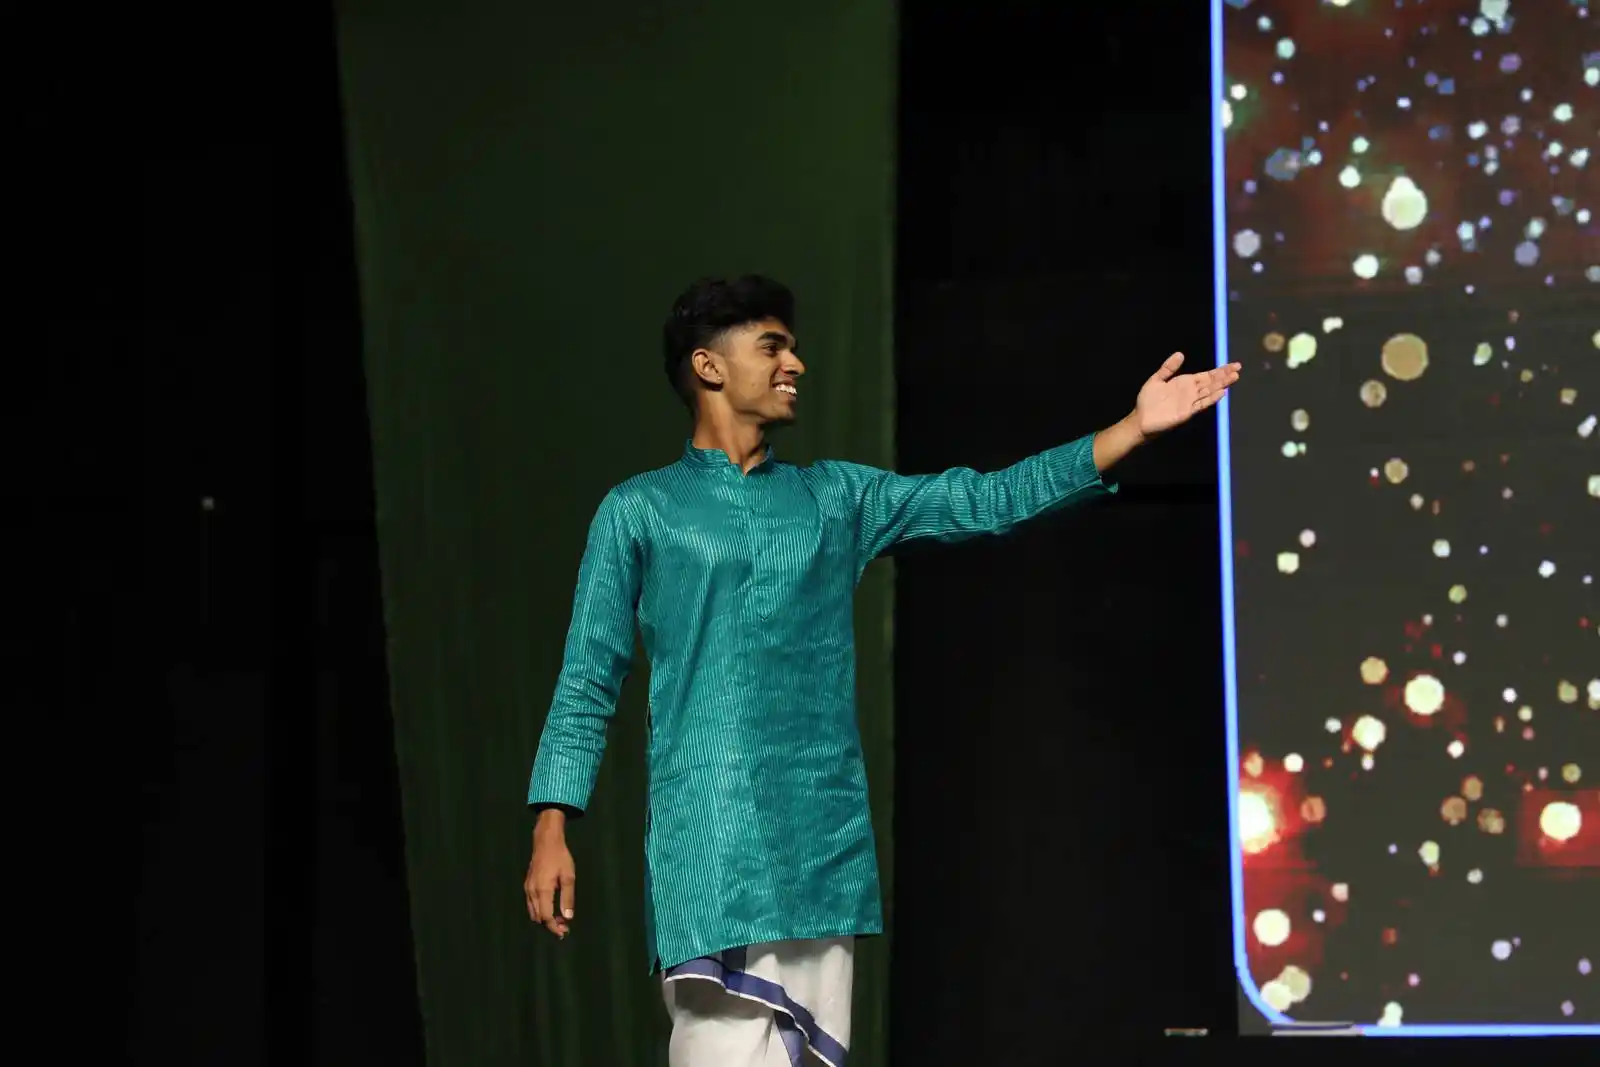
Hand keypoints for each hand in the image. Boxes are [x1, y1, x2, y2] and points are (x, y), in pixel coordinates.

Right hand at [525, 814, 575, 938]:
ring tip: (559, 920)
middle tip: (564, 927)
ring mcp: (527, 888)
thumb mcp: (568, 877)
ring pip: (533, 912)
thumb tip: (568, 917)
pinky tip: (551, 909)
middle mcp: (531, 892)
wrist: (546, 842)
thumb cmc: (560, 857)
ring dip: (544, 919)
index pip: (545, 917)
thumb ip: (568, 898)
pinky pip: (531, 904)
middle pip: (538, 917)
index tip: (565, 931)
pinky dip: (540, 911)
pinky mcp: (527, 885)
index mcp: (542, 890)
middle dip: (550, 925)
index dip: (554, 927)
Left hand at [1133, 353, 1240, 436]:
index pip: (1206, 375)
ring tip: (1234, 377)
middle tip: (1238, 368)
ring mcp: (1190, 402)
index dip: (1220, 370)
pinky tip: (1221, 393)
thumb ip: (1168, 368)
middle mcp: (1191, 391)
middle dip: (1224, 375)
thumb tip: (1180, 354)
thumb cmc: (1148, 401)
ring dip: (1221, 385)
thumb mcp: (1157, 380)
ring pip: (1209, 391)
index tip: (1233, 365)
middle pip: (1211, 382)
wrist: (1141, 420)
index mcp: (1185, 382)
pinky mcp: (1187, 412)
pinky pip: (1201, 404)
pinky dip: (1211, 398)